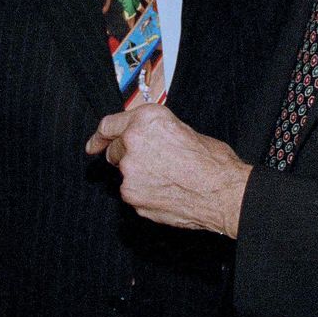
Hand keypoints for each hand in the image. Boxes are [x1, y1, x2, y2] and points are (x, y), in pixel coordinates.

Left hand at [86, 104, 251, 237]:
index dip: (100, 136)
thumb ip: (155, 131)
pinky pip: (134, 193)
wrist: (223, 193)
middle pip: (116, 151)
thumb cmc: (213, 162)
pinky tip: (168, 191)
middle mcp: (132, 142)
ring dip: (140, 176)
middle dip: (128, 157)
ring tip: (170, 178)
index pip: (109, 125)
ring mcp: (129, 172)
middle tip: (155, 164)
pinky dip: (146, 193)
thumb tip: (146, 139)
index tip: (94, 144)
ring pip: (126, 174)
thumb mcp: (184, 129)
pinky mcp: (132, 196)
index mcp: (146, 120)